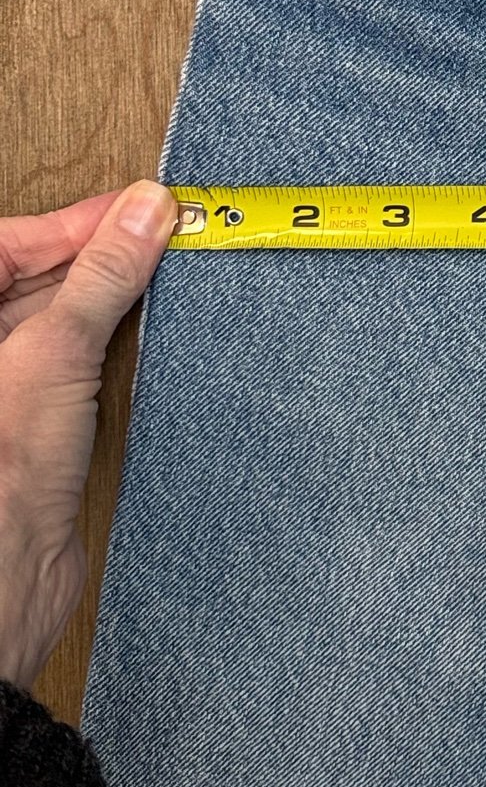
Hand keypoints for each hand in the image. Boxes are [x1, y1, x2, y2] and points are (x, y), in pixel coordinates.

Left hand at [0, 180, 176, 690]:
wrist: (11, 581)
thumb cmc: (3, 478)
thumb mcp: (55, 352)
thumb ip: (100, 276)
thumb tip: (143, 212)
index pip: (8, 244)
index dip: (73, 221)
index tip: (138, 205)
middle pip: (34, 272)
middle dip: (98, 249)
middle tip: (165, 229)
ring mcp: (4, 383)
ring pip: (60, 309)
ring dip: (112, 290)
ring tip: (167, 266)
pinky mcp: (36, 415)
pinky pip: (77, 350)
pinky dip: (114, 331)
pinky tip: (154, 320)